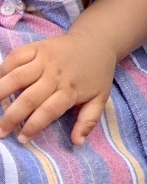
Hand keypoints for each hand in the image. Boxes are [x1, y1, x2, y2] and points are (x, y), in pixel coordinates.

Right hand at [0, 32, 116, 144]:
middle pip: (29, 98)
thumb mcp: (100, 98)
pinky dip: (3, 68)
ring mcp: (45, 59)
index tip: (22, 139)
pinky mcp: (38, 47)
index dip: (33, 126)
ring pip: (17, 77)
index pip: (48, 111)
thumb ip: (88, 121)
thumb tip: (77, 142)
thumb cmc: (96, 73)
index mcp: (70, 90)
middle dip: (11, 117)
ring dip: (0, 92)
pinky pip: (16, 57)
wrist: (97, 41)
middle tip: (1, 131)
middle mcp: (56, 75)